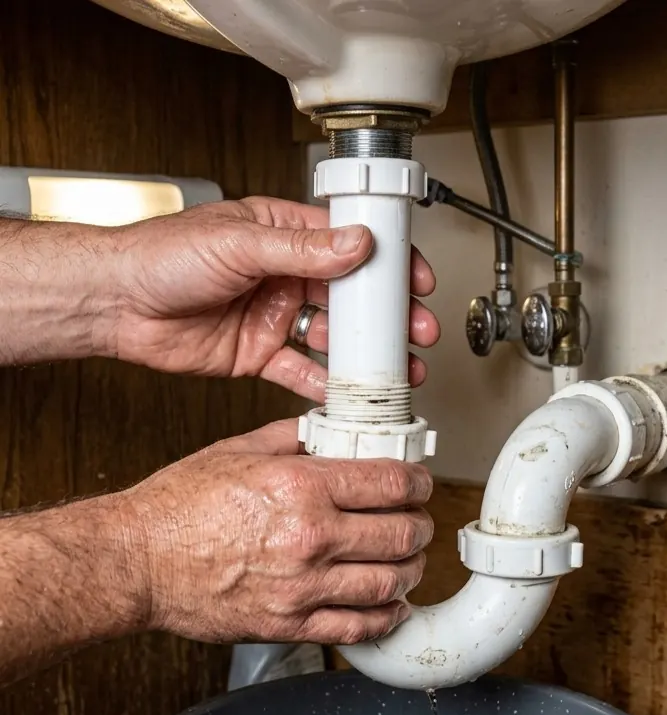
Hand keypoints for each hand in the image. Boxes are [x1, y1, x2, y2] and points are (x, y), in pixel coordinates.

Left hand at [108, 197, 439, 399]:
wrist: (116, 303)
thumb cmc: (161, 256)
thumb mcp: (239, 242)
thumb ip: (301, 249)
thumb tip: (355, 244)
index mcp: (281, 235)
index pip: (348, 244)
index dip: (386, 263)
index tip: (416, 280)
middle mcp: (282, 276)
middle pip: (349, 296)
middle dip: (386, 317)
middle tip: (417, 332)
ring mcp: (272, 316)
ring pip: (331, 337)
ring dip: (362, 354)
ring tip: (394, 369)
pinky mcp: (257, 354)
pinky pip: (299, 372)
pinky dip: (322, 385)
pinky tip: (344, 394)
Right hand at [121, 419, 433, 644]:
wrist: (138, 562)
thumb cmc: (177, 509)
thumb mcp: (236, 451)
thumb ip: (292, 440)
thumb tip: (329, 432)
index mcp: (300, 488)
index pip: (390, 484)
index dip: (418, 482)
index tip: (419, 484)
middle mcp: (308, 538)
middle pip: (401, 534)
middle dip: (420, 526)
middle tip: (418, 522)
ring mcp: (302, 587)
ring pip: (389, 583)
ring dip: (411, 571)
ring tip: (409, 562)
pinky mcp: (289, 625)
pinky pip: (358, 627)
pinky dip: (386, 617)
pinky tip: (390, 606)